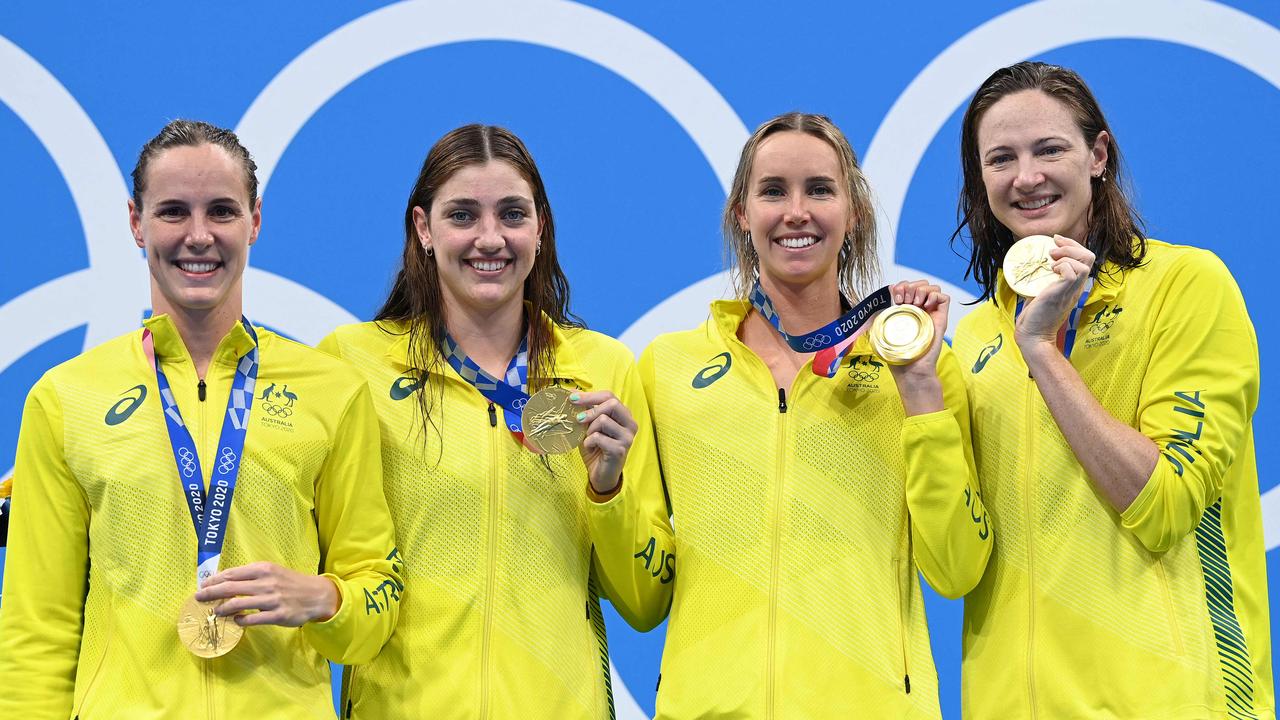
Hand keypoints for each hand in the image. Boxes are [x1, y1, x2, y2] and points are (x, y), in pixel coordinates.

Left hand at [195, 561, 340, 626]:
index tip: (203, 585)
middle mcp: (266, 582)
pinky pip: (252, 619)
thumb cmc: (291, 583)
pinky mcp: (277, 615)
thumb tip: (224, 580)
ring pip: (238, 604)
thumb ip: (251, 576)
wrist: (316, 595)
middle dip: (210, 593)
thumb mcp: (273, 572)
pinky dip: (240, 620)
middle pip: (230, 588)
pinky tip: (236, 620)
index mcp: (264, 569)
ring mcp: (272, 600)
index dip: (214, 580)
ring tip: (215, 612)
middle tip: (198, 597)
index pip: (232, 573)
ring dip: (222, 609)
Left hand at [571, 390, 636, 495]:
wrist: (601, 475)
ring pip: (604, 420)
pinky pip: (598, 437)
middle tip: (577, 419)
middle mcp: (630, 424)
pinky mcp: (620, 450)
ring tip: (588, 439)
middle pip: (612, 403)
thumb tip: (572, 393)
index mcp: (624, 415)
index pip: (609, 396)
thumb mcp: (589, 427)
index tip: (572, 398)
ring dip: (589, 429)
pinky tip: (590, 448)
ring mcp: (627, 437)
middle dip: (590, 410)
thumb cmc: (596, 449)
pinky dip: (589, 442)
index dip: (589, 395)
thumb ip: (585, 411)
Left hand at [886, 280, 946, 414]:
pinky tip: (925, 305)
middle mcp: (920, 310)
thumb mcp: (883, 332)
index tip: (895, 296)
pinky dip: (934, 295)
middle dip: (911, 286)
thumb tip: (875, 303)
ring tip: (915, 303)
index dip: (902, 286)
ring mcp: (931, 314)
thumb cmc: (899, 356)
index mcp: (906, 311)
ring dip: (921, 289)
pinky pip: (944, 298)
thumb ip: (880, 318)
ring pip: (932, 288)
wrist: (912, 370)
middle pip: (920, 284)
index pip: (907, 287)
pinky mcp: (941, 319)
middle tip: (904, 300)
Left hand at [1014, 234, 1094, 350]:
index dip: (1072, 244)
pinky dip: (1062, 266)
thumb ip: (1044, 281)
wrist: (1033, 335)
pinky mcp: (1062, 294)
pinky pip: (1072, 273)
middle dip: (1072, 245)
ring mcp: (1071, 291)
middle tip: (1053, 250)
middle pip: (1090, 257)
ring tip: (1051, 262)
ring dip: (1066, 256)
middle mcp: (1076, 287)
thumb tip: (1035, 268)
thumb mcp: (1042, 292)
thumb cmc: (1035, 317)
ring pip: (1084, 263)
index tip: (1056, 240)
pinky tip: (1051, 271)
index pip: (1085, 258)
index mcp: (1073, 285)